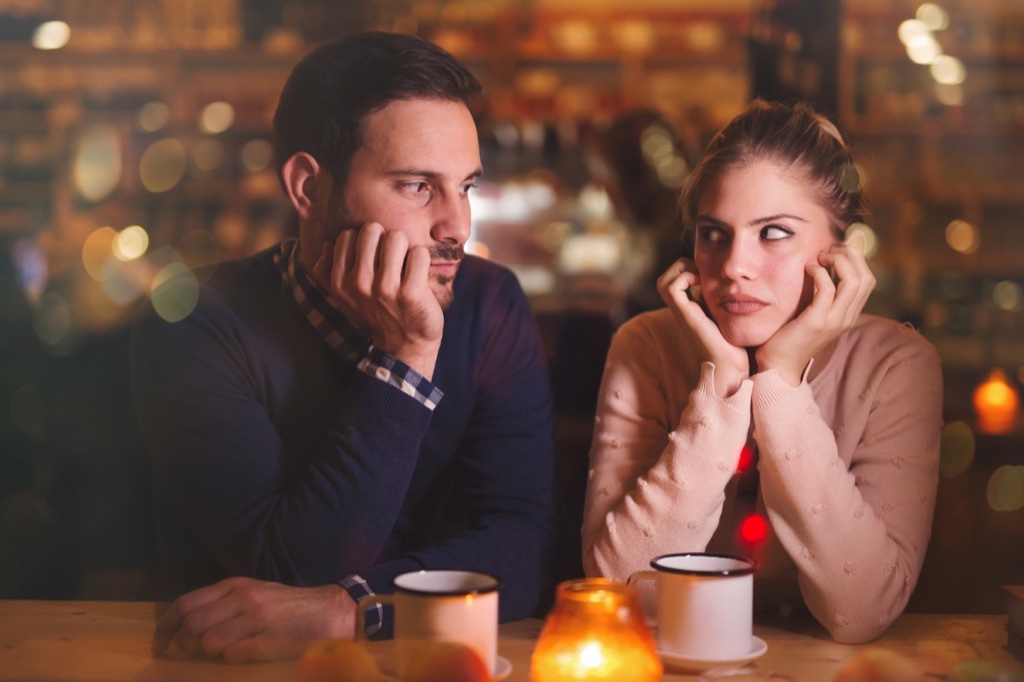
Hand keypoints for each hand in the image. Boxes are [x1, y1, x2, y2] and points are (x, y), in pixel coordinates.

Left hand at [152, 577, 355, 662]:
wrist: (330, 611)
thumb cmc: (287, 606)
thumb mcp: (252, 594)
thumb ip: (221, 605)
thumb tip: (184, 629)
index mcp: (235, 586)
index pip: (185, 604)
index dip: (165, 629)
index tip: (159, 647)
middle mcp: (243, 597)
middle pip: (193, 625)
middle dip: (187, 644)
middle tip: (195, 654)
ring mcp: (258, 617)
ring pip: (210, 642)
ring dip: (213, 653)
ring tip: (230, 650)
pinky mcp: (270, 638)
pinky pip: (234, 656)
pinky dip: (234, 659)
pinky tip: (249, 653)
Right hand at [312, 223, 442, 378]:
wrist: (404, 345)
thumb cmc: (375, 314)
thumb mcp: (344, 297)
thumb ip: (327, 272)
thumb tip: (326, 244)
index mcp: (339, 282)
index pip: (348, 235)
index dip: (364, 242)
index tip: (372, 259)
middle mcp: (359, 284)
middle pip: (372, 229)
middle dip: (384, 239)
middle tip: (392, 259)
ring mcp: (385, 289)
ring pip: (396, 237)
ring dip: (405, 248)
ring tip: (405, 266)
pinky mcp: (411, 293)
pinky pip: (419, 253)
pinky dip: (422, 260)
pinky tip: (418, 274)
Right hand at [657, 258, 749, 396]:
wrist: (731, 367)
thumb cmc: (736, 346)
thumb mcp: (729, 317)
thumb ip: (726, 303)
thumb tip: (738, 287)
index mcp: (690, 310)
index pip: (675, 281)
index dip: (688, 270)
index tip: (709, 274)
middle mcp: (682, 311)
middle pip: (665, 279)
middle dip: (682, 267)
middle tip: (703, 273)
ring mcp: (682, 313)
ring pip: (665, 281)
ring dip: (682, 271)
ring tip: (701, 277)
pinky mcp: (686, 315)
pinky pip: (672, 287)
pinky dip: (685, 277)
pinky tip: (703, 284)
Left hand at [755, 232, 875, 385]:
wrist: (779, 366)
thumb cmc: (791, 335)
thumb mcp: (814, 312)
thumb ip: (823, 293)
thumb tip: (825, 265)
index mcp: (849, 314)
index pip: (867, 279)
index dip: (856, 258)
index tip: (835, 249)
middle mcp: (847, 317)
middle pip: (866, 277)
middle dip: (850, 255)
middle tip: (828, 250)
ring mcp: (834, 320)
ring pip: (854, 280)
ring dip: (838, 260)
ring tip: (820, 257)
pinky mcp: (817, 321)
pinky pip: (828, 289)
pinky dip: (819, 272)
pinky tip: (808, 268)